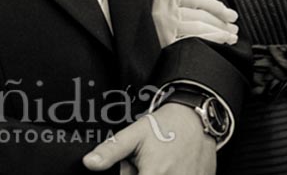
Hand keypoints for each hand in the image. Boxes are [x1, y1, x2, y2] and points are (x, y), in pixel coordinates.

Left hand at [83, 103, 216, 174]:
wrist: (197, 118)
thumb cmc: (166, 125)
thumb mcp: (135, 133)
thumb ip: (111, 151)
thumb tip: (89, 163)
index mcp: (154, 174)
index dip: (130, 174)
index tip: (134, 167)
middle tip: (145, 163)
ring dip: (157, 174)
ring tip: (159, 164)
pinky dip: (173, 174)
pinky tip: (173, 166)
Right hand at [152, 0, 237, 47]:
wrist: (142, 40)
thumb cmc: (160, 20)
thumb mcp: (173, 2)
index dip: (217, 6)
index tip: (232, 15)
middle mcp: (165, 11)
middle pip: (201, 15)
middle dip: (222, 23)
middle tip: (234, 28)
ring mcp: (165, 28)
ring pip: (199, 29)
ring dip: (219, 34)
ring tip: (231, 37)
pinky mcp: (166, 45)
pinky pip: (193, 42)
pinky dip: (208, 43)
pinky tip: (219, 45)